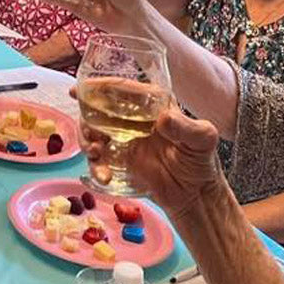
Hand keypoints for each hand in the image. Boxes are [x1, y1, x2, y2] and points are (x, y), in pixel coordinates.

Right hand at [73, 84, 221, 219]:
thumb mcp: (203, 139)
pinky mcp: (119, 161)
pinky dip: (95, 166)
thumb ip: (187, 127)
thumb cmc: (202, 161)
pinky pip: (99, 159)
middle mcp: (134, 118)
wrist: (196, 196)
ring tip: (95, 153)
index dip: (98, 87)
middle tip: (91, 133)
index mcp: (151, 104)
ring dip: (87, 140)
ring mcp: (124, 139)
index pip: (122, 89)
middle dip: (87, 116)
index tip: (80, 89)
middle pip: (99, 108)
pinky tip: (104, 176)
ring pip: (93, 132)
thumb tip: (164, 118)